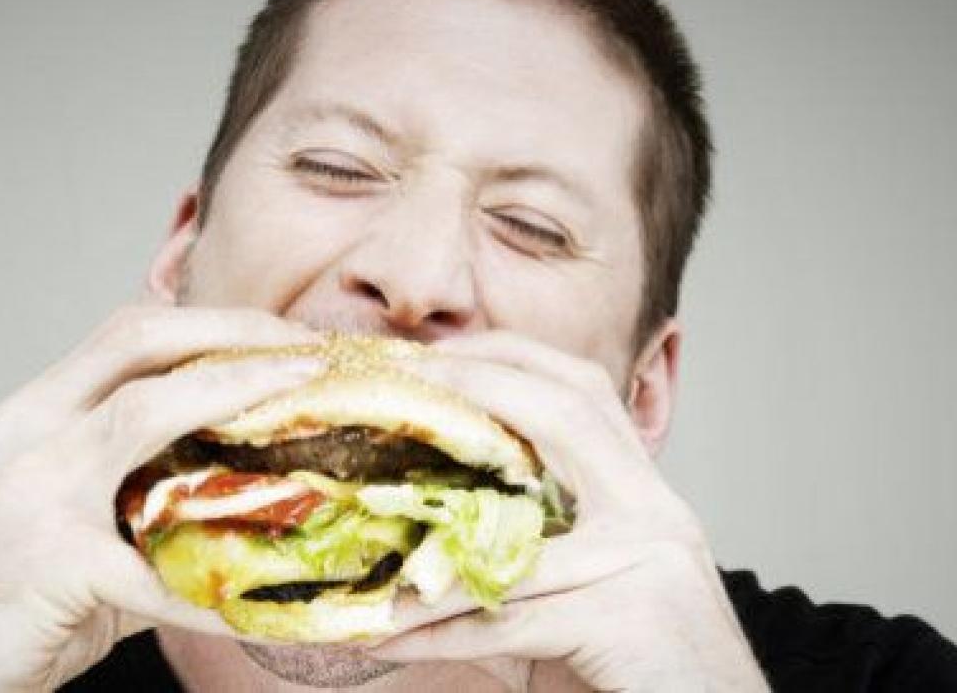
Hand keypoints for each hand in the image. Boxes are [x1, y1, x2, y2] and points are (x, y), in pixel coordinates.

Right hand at [0, 304, 321, 691]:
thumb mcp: (53, 514)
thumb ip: (131, 492)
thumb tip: (230, 493)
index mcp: (33, 413)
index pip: (124, 335)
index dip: (206, 321)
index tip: (273, 329)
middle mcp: (29, 432)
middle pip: (136, 342)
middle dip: (230, 331)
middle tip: (306, 348)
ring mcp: (34, 492)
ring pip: (145, 414)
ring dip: (236, 394)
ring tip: (306, 394)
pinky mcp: (50, 564)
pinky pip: (153, 570)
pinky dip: (216, 586)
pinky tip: (268, 602)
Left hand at [372, 331, 767, 691]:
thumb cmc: (641, 667)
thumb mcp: (580, 600)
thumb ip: (518, 563)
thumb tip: (417, 546)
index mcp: (642, 493)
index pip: (584, 391)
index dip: (511, 358)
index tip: (438, 353)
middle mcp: (655, 510)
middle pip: (570, 408)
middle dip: (482, 380)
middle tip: (407, 378)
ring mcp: (650, 558)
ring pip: (520, 531)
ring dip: (430, 555)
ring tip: (359, 561)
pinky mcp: (630, 618)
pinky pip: (511, 619)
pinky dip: (441, 630)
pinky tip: (388, 636)